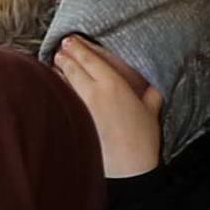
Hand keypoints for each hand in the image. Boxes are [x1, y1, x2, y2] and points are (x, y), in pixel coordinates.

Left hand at [48, 36, 164, 177]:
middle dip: (65, 56)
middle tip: (61, 48)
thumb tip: (154, 87)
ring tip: (55, 63)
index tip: (70, 40)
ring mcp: (80, 108)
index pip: (90, 59)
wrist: (128, 169)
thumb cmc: (142, 141)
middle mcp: (93, 93)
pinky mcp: (73, 122)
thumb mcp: (152, 111)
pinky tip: (55, 86)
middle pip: (72, 67)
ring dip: (58, 70)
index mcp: (113, 85)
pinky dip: (57, 89)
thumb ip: (151, 94)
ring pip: (63, 82)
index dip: (78, 47)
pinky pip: (62, 99)